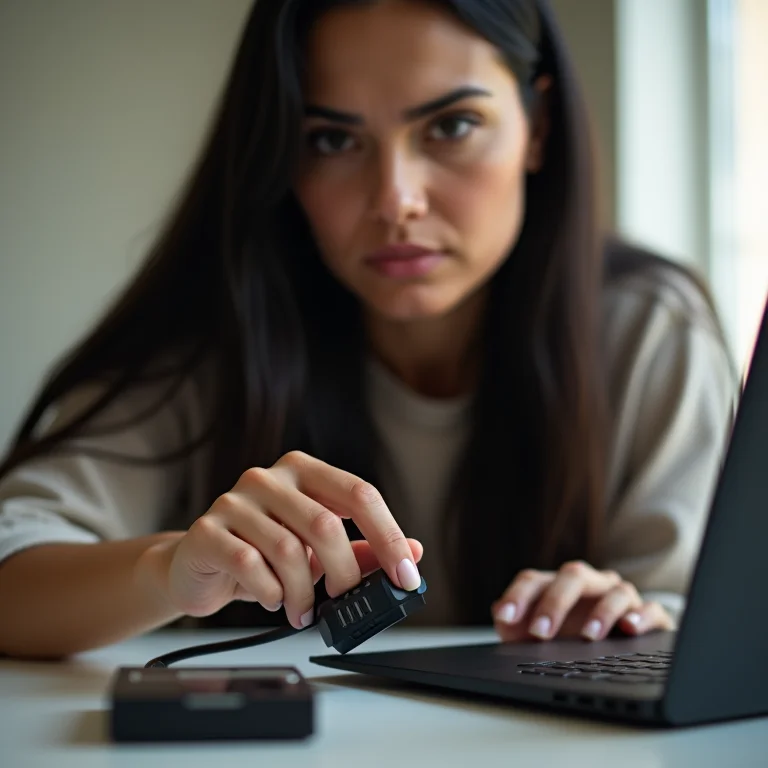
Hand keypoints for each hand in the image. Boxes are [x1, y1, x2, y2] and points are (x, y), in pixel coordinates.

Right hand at [147, 451, 422, 628]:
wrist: (199, 566)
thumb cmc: (263, 552)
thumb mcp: (318, 550)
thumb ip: (362, 550)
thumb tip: (413, 554)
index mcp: (304, 470)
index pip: (359, 494)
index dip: (388, 536)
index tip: (406, 576)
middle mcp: (269, 477)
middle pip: (325, 524)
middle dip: (345, 573)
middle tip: (347, 600)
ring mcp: (234, 501)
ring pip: (288, 550)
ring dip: (304, 592)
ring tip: (303, 610)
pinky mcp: (206, 530)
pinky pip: (249, 564)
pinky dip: (270, 593)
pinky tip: (273, 599)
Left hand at [492, 561, 673, 641]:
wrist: (614, 653)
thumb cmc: (566, 640)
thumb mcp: (534, 636)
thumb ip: (512, 623)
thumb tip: (499, 613)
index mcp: (558, 585)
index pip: (534, 580)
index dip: (517, 596)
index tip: (506, 617)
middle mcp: (591, 585)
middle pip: (573, 575)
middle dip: (554, 603)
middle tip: (540, 633)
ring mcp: (621, 597)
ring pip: (615, 591)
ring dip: (601, 612)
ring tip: (587, 636)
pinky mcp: (650, 616)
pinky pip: (652, 609)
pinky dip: (642, 616)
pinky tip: (630, 628)